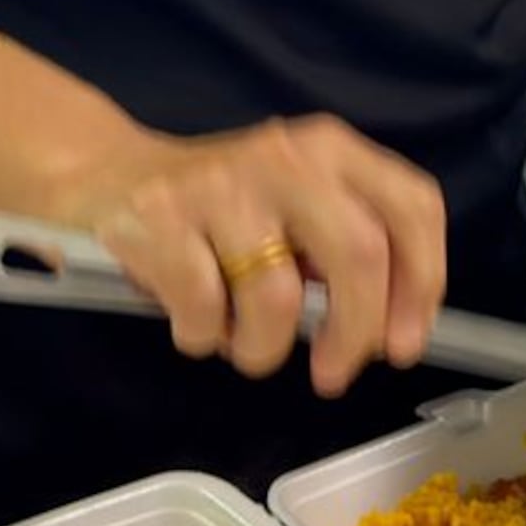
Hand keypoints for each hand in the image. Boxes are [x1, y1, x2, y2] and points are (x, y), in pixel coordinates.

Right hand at [53, 113, 446, 396]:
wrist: (104, 174)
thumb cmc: (219, 205)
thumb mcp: (295, 203)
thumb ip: (344, 245)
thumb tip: (389, 328)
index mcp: (332, 151)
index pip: (412, 206)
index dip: (422, 282)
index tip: (403, 343)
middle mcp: (286, 158)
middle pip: (359, 254)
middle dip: (356, 332)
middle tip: (333, 374)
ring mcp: (221, 186)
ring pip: (277, 298)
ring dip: (262, 348)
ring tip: (243, 343)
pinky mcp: (161, 220)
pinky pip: (204, 311)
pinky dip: (203, 339)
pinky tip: (194, 322)